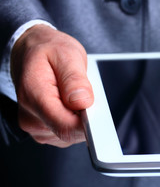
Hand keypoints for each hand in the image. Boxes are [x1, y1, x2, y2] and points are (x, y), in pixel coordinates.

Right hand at [11, 25, 93, 146]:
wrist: (32, 51)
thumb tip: (83, 102)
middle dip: (86, 116)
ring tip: (75, 94)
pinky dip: (76, 120)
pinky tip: (72, 103)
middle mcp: (31, 117)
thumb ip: (74, 79)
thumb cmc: (48, 50)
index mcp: (34, 96)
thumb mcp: (66, 54)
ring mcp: (36, 126)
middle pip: (70, 132)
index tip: (101, 117)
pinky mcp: (44, 130)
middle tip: (85, 93)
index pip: (65, 126)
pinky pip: (69, 134)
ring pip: (72, 135)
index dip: (88, 125)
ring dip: (81, 118)